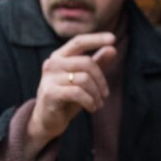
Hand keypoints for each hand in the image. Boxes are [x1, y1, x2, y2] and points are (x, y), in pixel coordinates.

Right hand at [27, 32, 116, 148]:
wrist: (48, 121)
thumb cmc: (67, 98)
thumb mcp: (84, 80)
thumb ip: (97, 64)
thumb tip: (112, 48)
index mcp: (59, 57)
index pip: (79, 42)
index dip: (96, 39)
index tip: (113, 39)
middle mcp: (52, 63)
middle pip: (86, 62)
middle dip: (101, 80)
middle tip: (105, 95)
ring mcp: (49, 78)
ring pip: (84, 79)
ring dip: (96, 94)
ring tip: (98, 104)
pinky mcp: (50, 93)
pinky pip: (78, 93)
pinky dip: (89, 101)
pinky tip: (91, 108)